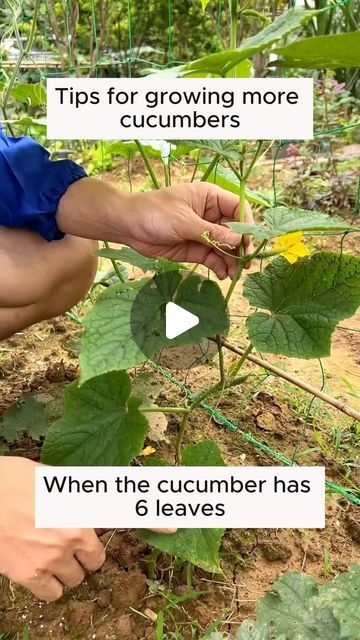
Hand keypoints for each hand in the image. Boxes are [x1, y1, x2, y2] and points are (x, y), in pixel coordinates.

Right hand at [0, 457, 174, 600]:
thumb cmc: (14, 480)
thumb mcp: (53, 477)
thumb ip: (78, 492)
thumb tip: (93, 500)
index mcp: (81, 505)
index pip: (125, 511)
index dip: (153, 519)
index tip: (174, 526)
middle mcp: (73, 533)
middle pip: (96, 559)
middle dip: (84, 553)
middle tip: (65, 540)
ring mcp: (52, 556)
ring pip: (76, 578)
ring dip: (66, 569)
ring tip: (46, 551)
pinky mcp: (30, 574)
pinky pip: (54, 592)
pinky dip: (49, 584)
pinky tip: (37, 566)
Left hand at [122, 183, 253, 278]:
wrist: (128, 226)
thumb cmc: (155, 213)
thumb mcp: (184, 222)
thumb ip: (211, 233)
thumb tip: (237, 241)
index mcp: (210, 198)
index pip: (239, 208)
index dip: (247, 225)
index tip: (248, 242)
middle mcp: (211, 215)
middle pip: (236, 231)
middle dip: (241, 247)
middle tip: (245, 264)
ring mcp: (204, 233)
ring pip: (226, 247)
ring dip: (232, 261)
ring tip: (233, 275)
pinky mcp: (196, 249)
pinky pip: (214, 258)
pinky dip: (220, 267)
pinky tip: (223, 275)